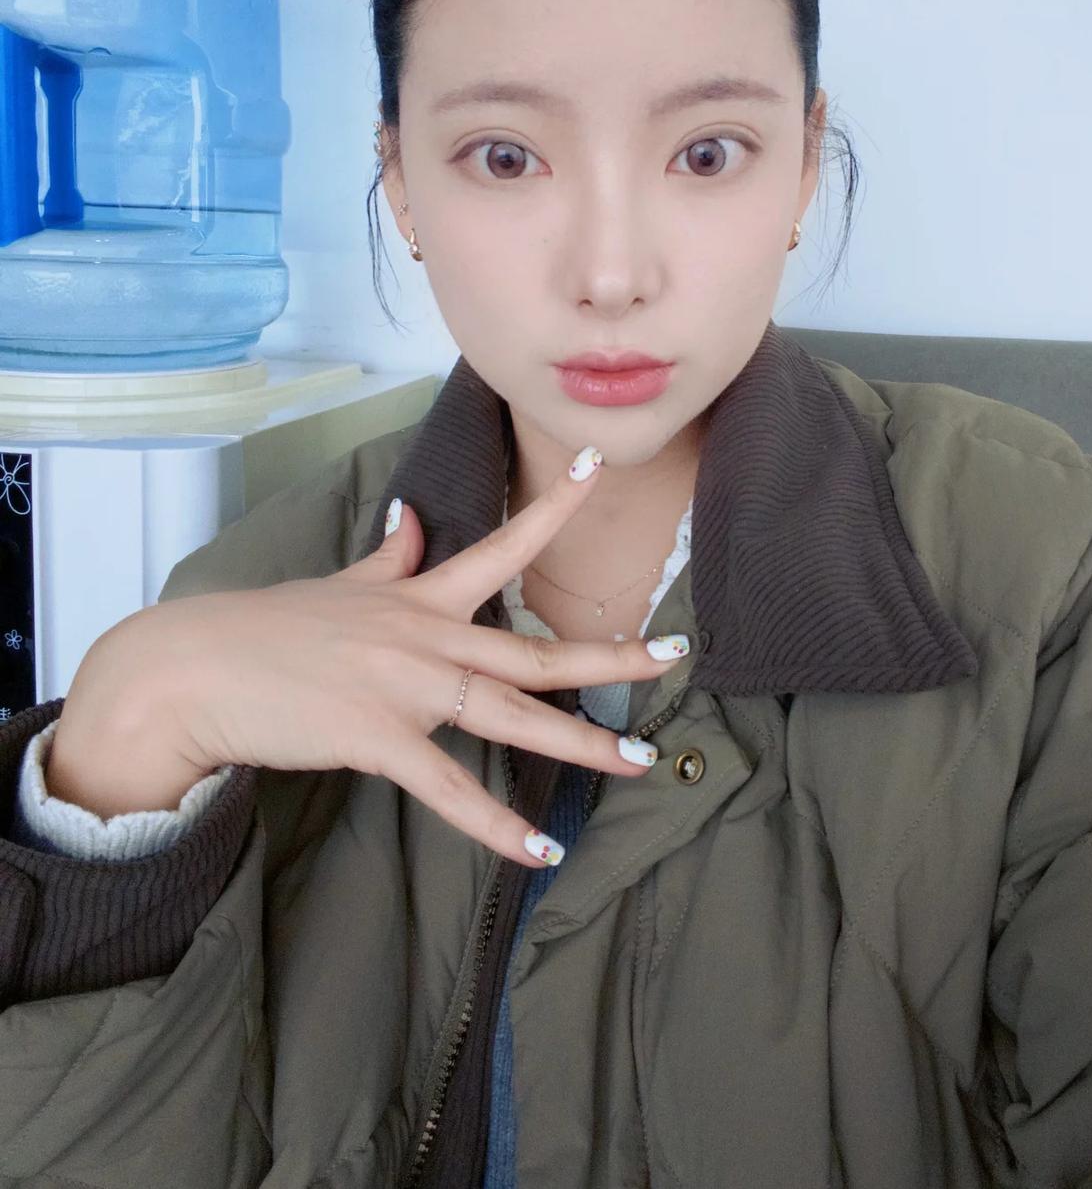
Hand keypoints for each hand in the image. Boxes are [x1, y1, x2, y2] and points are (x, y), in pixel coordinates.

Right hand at [96, 446, 687, 865]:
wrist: (194, 668)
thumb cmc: (268, 629)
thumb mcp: (340, 583)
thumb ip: (390, 556)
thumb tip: (413, 515)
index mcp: (421, 596)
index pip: (503, 544)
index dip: (555, 507)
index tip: (598, 465)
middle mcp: (427, 636)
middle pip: (535, 649)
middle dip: (610, 654)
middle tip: (675, 654)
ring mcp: (405, 687)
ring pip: (511, 715)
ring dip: (580, 742)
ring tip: (638, 759)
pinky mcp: (376, 738)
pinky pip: (449, 785)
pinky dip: (496, 822)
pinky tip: (540, 847)